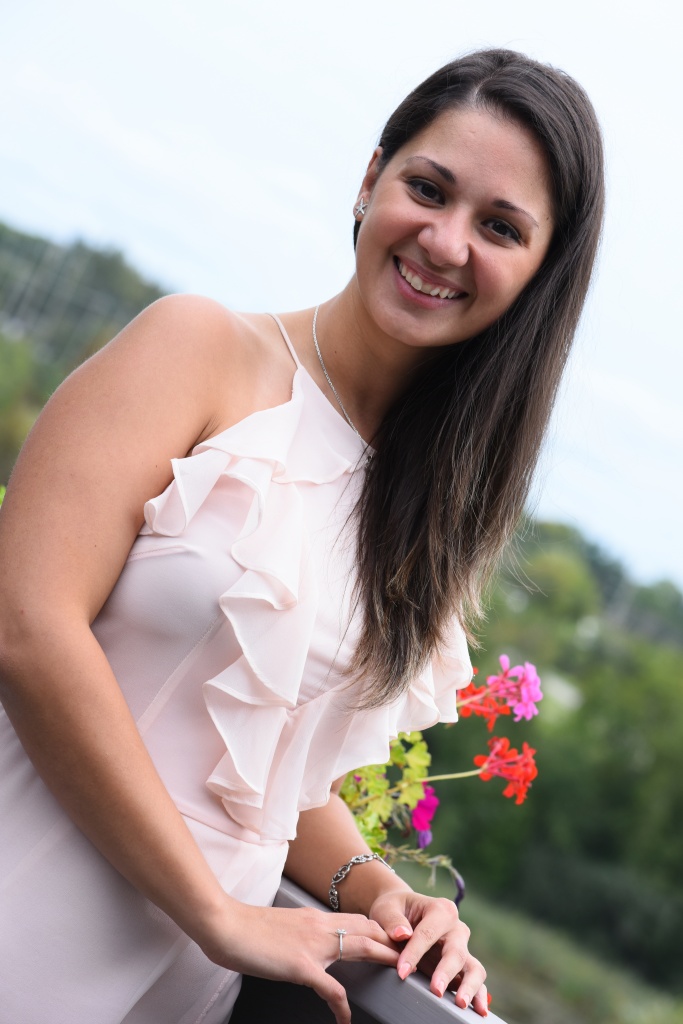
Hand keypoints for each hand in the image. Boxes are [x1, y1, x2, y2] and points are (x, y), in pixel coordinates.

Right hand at [201, 900, 399, 1023]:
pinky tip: (345, 1021)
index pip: (357, 920)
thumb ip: (300, 934)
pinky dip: (342, 1007)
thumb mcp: (282, 926)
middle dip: (393, 942)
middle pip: (368, 929)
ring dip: (384, 960)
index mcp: (314, 918)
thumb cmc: (245, 929)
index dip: (379, 930)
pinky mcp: (301, 966)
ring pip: (361, 948)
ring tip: (401, 975)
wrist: (225, 924)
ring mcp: (313, 945)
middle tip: (412, 955)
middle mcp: (319, 926)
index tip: (395, 941)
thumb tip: (308, 946)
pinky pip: (331, 990)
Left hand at [369, 889, 487, 1015]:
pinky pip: (475, 980)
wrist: (402, 913)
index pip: (427, 933)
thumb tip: (403, 934)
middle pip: (456, 951)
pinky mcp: (462, 966)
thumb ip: (393, 920)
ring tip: (460, 1003)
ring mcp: (462, 948)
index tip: (401, 972)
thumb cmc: (394, 910)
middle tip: (435, 990)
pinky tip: (479, 1011)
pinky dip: (479, 995)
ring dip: (468, 986)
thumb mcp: (387, 908)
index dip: (414, 953)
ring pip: (474, 967)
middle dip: (445, 972)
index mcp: (440, 909)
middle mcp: (456, 928)